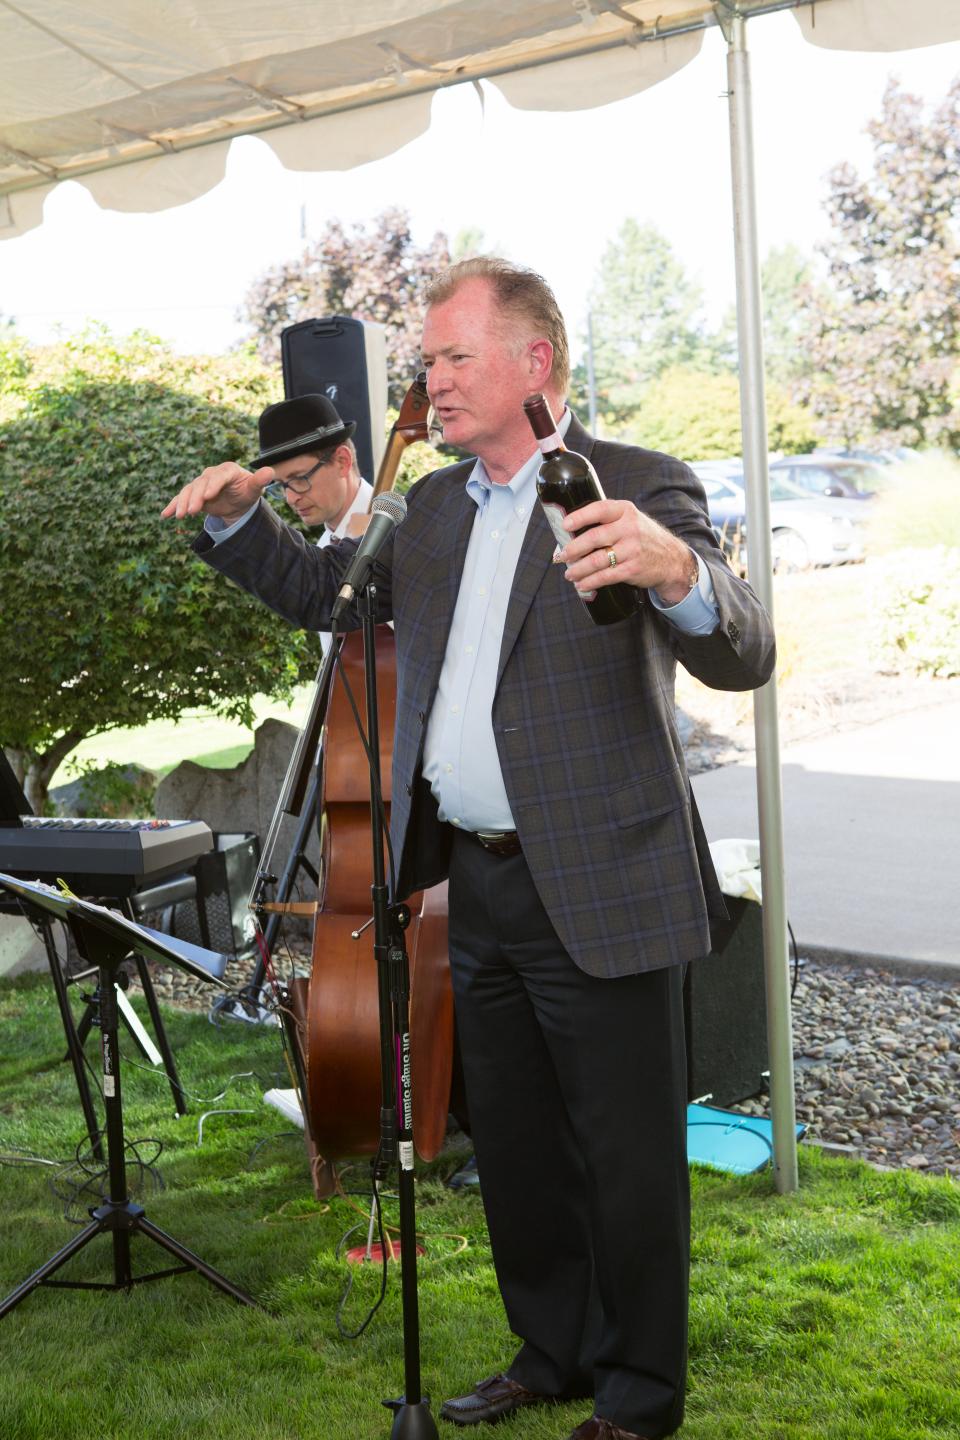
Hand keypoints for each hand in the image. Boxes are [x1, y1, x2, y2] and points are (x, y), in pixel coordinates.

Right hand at [160, 462, 274, 523]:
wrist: (237, 500)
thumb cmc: (247, 491)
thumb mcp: (254, 488)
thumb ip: (259, 481)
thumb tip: (270, 472)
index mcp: (227, 470)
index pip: (219, 476)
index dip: (213, 485)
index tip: (208, 496)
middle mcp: (211, 474)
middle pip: (201, 484)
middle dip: (195, 498)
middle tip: (192, 511)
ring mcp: (200, 483)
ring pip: (188, 491)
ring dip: (182, 503)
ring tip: (180, 516)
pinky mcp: (193, 494)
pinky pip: (181, 498)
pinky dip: (173, 506)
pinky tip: (165, 515)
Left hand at [557, 499, 696, 603]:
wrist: (671, 559)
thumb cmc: (643, 538)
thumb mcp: (630, 520)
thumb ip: (607, 521)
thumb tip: (572, 531)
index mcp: (626, 511)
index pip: (599, 510)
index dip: (580, 517)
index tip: (565, 525)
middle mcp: (629, 528)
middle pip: (594, 538)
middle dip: (573, 548)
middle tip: (561, 556)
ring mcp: (632, 550)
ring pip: (597, 560)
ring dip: (578, 569)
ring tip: (569, 573)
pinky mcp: (632, 569)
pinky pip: (606, 576)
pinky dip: (590, 582)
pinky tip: (581, 584)